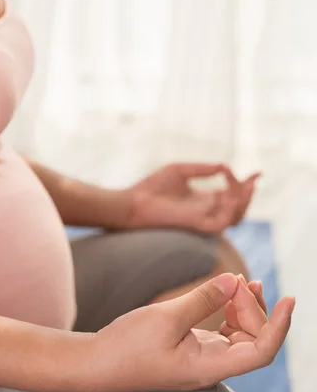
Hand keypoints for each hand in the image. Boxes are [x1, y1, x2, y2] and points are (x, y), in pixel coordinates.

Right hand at [88, 273, 293, 391]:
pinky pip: (224, 332)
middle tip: (236, 281)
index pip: (262, 351)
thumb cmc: (126, 346)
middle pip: (254, 340)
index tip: (289, 299)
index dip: (279, 326)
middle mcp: (212, 366)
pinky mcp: (192, 349)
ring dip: (246, 309)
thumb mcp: (165, 318)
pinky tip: (228, 294)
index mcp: (209, 366)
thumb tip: (234, 282)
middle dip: (254, 308)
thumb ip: (203, 299)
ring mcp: (202, 358)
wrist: (97, 365)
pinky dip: (230, 312)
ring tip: (242, 282)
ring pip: (241, 336)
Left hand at [126, 163, 259, 233]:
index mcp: (202, 200)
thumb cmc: (151, 187)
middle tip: (253, 179)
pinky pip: (223, 223)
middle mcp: (206, 211)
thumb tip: (224, 165)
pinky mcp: (197, 225)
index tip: (259, 172)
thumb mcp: (180, 170)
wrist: (133, 203)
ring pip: (235, 216)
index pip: (231, 195)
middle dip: (249, 192)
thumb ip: (202, 169)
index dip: (247, 184)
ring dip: (244, 200)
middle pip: (237, 206)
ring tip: (244, 185)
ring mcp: (203, 219)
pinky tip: (230, 193)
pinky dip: (232, 209)